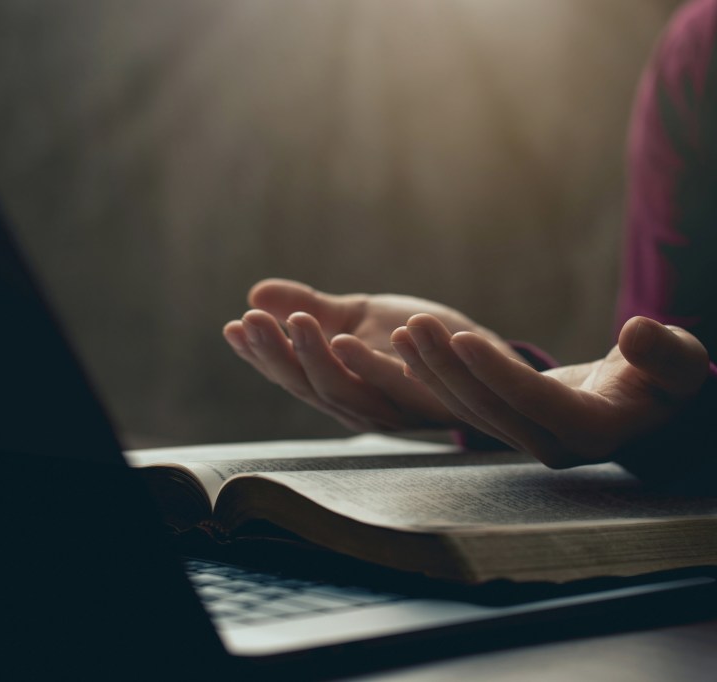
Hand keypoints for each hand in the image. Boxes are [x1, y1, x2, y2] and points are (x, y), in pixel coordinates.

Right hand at [222, 279, 523, 431]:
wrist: (483, 358)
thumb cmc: (415, 341)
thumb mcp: (356, 318)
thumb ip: (312, 308)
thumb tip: (255, 293)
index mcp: (342, 389)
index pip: (294, 376)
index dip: (262, 355)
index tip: (233, 326)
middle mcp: (366, 407)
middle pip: (313, 388)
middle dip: (281, 354)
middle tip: (254, 320)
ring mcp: (402, 408)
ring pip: (353, 392)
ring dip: (323, 357)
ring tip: (300, 322)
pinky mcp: (441, 398)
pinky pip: (412, 387)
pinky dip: (390, 363)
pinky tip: (368, 335)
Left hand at [390, 314, 708, 466]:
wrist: (654, 407)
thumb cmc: (671, 380)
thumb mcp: (683, 363)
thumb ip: (666, 353)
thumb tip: (639, 332)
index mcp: (595, 431)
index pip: (536, 401)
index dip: (497, 371)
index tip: (462, 337)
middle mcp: (555, 446)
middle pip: (490, 408)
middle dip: (448, 367)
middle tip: (415, 326)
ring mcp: (529, 441)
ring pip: (470, 410)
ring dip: (432, 372)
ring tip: (403, 333)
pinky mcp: (512, 429)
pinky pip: (466, 406)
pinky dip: (436, 379)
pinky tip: (409, 350)